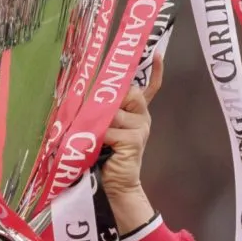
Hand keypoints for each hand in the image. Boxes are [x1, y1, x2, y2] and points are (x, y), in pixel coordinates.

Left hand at [101, 53, 162, 233]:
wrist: (114, 187)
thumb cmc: (103, 158)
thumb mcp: (101, 130)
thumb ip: (100, 113)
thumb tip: (85, 94)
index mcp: (137, 114)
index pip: (150, 88)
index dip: (155, 71)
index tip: (156, 53)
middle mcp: (142, 117)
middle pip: (128, 92)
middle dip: (110, 98)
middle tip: (97, 114)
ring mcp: (140, 128)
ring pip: (113, 110)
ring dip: (98, 122)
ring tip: (94, 137)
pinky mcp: (134, 140)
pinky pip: (110, 128)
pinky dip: (100, 137)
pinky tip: (101, 147)